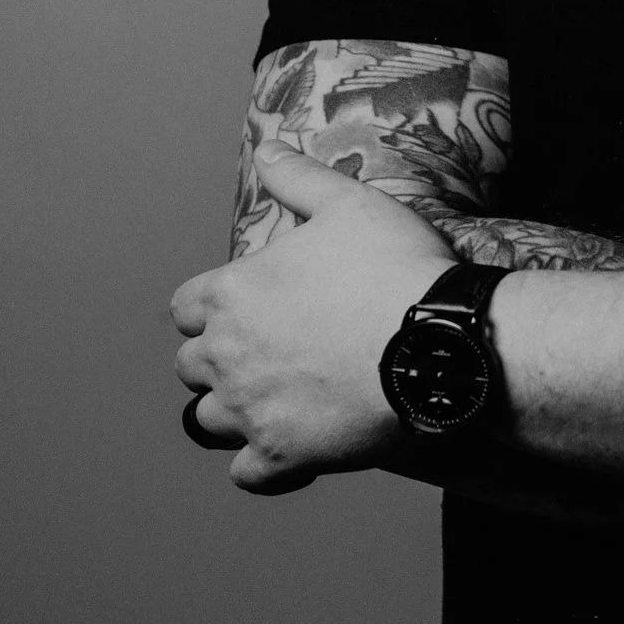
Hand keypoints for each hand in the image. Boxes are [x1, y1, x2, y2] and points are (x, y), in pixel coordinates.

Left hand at [171, 142, 454, 493]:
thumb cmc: (394, 267)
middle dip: (221, 358)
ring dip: (236, 410)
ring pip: (210, 420)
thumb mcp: (350, 203)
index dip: (214, 307)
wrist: (438, 340)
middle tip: (270, 351)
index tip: (249, 307)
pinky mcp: (282, 454)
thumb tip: (265, 150)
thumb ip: (299, 178)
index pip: (185, 307)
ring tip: (278, 399)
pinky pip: (247, 473)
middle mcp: (228, 354)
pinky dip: (264, 463)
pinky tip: (295, 447)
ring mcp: (251, 409)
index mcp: (234, 293)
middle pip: (191, 366)